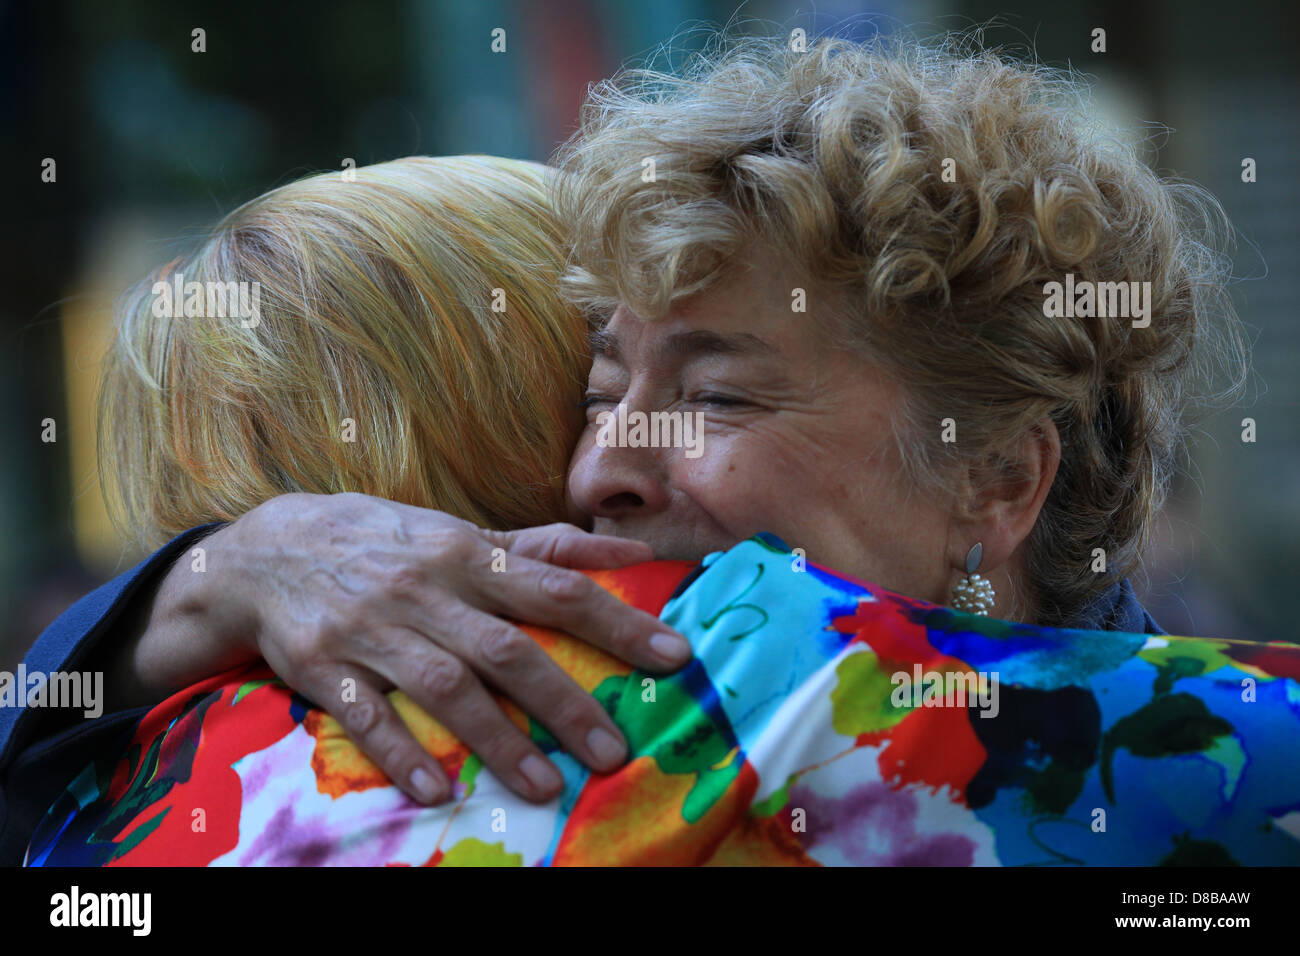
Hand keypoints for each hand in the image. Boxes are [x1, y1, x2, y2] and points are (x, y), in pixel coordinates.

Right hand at [163, 493, 690, 805]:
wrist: (266, 548)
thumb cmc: (385, 542)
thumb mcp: (460, 533)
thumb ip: (544, 545)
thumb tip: (630, 547)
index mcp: (468, 555)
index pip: (557, 588)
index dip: (618, 621)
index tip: (672, 656)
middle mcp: (426, 590)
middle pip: (506, 648)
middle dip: (564, 702)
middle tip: (614, 751)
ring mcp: (372, 628)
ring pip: (443, 687)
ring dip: (496, 740)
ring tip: (546, 787)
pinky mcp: (322, 665)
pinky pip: (364, 714)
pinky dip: (400, 752)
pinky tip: (437, 790)